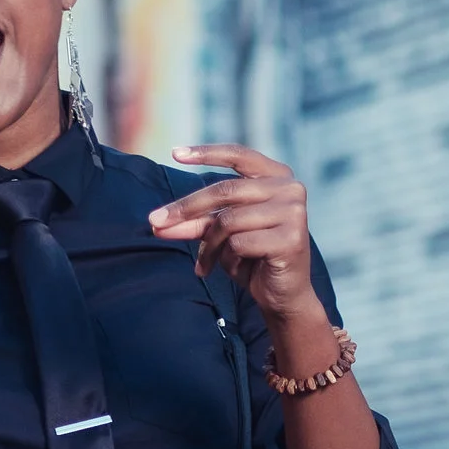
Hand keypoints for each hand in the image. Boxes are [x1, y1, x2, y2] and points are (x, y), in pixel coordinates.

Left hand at [146, 144, 318, 323]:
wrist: (284, 295)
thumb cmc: (253, 257)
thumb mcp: (223, 233)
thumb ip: (196, 221)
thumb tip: (157, 221)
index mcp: (278, 176)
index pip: (239, 155)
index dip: (206, 153)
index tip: (175, 153)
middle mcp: (290, 189)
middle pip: (225, 191)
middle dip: (186, 209)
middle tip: (155, 223)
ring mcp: (294, 212)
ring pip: (229, 220)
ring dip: (210, 246)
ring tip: (207, 263)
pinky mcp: (291, 239)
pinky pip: (240, 243)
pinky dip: (227, 259)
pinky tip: (234, 269)